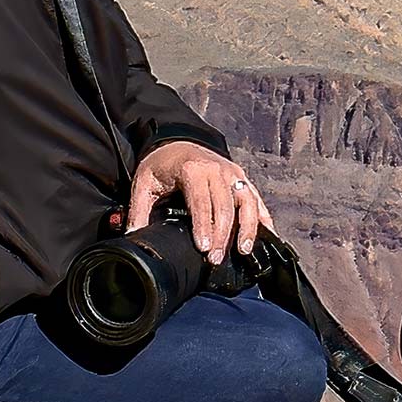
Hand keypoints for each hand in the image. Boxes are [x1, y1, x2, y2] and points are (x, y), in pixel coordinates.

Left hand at [127, 142, 273, 264]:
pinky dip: (264, 218)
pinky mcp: (242, 178)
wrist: (177, 141)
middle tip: (216, 260)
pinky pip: (256, 199)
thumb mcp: (144, 183)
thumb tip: (133, 238)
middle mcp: (217, 170)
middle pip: (225, 207)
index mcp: (192, 170)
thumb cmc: (161, 165)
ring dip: (247, 228)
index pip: (201, 203)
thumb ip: (138, 211)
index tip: (205, 248)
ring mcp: (233, 173)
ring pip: (246, 203)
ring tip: (244, 252)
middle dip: (223, 236)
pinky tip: (268, 236)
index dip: (204, 226)